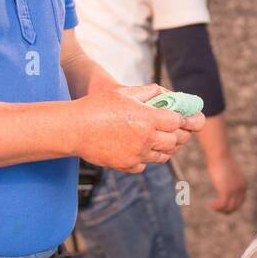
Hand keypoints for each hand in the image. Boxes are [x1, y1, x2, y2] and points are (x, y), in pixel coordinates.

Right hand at [74, 83, 200, 172]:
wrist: (74, 129)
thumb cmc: (97, 106)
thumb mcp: (123, 93)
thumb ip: (147, 93)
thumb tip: (163, 93)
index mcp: (147, 118)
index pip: (177, 121)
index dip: (182, 120)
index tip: (182, 119)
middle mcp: (146, 138)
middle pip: (175, 140)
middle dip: (179, 135)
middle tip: (180, 131)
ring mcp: (137, 154)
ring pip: (163, 155)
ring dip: (166, 148)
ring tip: (163, 141)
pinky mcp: (128, 165)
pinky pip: (146, 164)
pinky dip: (147, 158)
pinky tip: (142, 150)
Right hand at [208, 151, 247, 214]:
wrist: (220, 155)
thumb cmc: (222, 161)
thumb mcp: (229, 172)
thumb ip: (229, 180)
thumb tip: (224, 185)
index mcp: (243, 185)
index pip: (240, 201)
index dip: (232, 206)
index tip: (223, 205)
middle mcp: (240, 189)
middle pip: (235, 207)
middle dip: (226, 210)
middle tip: (217, 208)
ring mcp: (234, 191)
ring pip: (228, 208)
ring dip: (220, 209)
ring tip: (212, 206)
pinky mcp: (225, 191)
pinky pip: (222, 205)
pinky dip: (216, 207)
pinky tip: (210, 204)